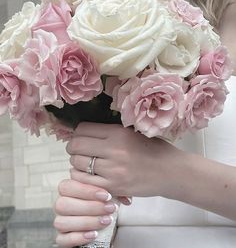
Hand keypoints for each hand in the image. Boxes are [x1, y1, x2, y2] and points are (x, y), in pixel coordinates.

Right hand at [54, 179, 120, 246]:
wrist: (103, 227)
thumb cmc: (102, 205)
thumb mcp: (106, 195)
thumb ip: (111, 191)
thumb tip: (125, 199)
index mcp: (68, 190)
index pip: (67, 186)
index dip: (86, 191)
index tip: (106, 195)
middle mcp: (60, 205)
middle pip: (64, 204)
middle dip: (89, 207)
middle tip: (109, 208)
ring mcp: (59, 222)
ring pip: (62, 222)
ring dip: (87, 222)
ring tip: (106, 221)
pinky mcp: (61, 238)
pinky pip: (63, 239)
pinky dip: (79, 237)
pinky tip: (94, 234)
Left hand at [67, 122, 184, 196]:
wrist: (171, 172)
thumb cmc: (154, 149)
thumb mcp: (132, 132)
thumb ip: (109, 132)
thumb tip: (85, 132)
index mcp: (118, 132)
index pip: (83, 129)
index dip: (78, 132)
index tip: (81, 136)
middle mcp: (113, 150)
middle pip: (76, 145)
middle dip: (73, 147)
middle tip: (79, 149)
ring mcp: (112, 170)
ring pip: (77, 163)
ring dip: (77, 162)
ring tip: (85, 162)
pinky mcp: (113, 187)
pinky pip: (84, 181)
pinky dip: (81, 177)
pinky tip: (89, 174)